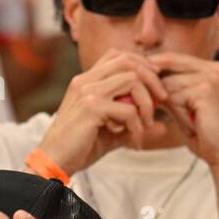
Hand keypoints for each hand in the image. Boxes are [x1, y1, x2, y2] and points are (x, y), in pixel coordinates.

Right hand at [35, 49, 168, 175]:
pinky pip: (128, 110)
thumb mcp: (112, 134)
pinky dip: (138, 127)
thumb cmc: (79, 148)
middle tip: (161, 101)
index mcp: (86, 81)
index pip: (118, 56)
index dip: (141, 66)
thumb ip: (135, 126)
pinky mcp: (92, 108)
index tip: (154, 87)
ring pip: (132, 80)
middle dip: (151, 79)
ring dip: (146, 103)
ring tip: (147, 125)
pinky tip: (134, 141)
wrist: (54, 163)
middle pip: (128, 61)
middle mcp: (85, 80)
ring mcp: (88, 92)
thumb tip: (163, 128)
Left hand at [150, 52, 218, 175]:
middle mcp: (215, 68)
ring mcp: (212, 77)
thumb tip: (144, 78)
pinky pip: (174, 98)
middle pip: (168, 68)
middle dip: (160, 90)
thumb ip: (173, 89)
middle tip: (167, 110)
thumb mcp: (188, 105)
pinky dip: (178, 115)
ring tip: (192, 121)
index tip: (140, 84)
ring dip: (173, 108)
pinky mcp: (206, 90)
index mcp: (213, 68)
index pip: (173, 58)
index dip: (154, 70)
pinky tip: (194, 125)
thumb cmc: (206, 133)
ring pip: (168, 85)